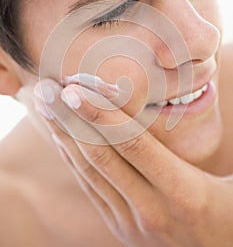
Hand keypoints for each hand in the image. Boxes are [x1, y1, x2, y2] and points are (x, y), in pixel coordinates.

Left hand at [34, 77, 232, 246]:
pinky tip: (61, 136)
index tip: (75, 88)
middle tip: (46, 88)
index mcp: (184, 193)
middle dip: (69, 118)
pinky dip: (72, 159)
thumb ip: (203, 147)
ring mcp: (131, 223)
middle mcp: (151, 211)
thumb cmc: (231, 210)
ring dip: (63, 136)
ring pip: (89, 171)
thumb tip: (197, 102)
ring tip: (44, 106)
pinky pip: (90, 188)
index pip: (133, 144)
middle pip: (101, 155)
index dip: (101, 114)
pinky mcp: (121, 226)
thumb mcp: (231, 180)